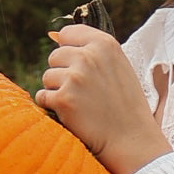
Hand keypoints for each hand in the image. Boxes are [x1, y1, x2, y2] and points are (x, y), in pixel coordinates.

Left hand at [36, 25, 170, 173]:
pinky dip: (52, 106)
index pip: (67, 34)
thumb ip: (92, 50)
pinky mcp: (63, 99)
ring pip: (47, 77)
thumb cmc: (125, 105)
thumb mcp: (117, 66)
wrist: (131, 140)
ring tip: (80, 104)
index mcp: (104, 44)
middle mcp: (88, 57)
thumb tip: (55, 35)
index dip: (68, 50)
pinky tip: (72, 114)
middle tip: (82, 92)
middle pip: (54, 56)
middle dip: (62, 73)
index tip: (78, 67)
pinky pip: (42, 96)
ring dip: (57, 90)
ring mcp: (75, 78)